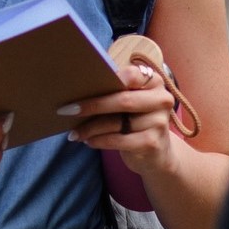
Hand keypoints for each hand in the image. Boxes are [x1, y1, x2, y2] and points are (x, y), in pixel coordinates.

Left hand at [57, 54, 193, 176]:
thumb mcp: (130, 102)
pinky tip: (88, 141)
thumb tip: (77, 88)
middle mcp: (162, 99)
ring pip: (117, 122)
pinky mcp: (152, 143)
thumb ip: (114, 91)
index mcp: (154, 81)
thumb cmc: (135, 121)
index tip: (79, 86)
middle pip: (122, 100)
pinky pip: (119, 140)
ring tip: (74, 131)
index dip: (104, 80)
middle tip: (66, 110)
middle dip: (91, 105)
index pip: (130, 75)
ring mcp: (159, 122)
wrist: (157, 153)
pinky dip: (99, 140)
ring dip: (90, 128)